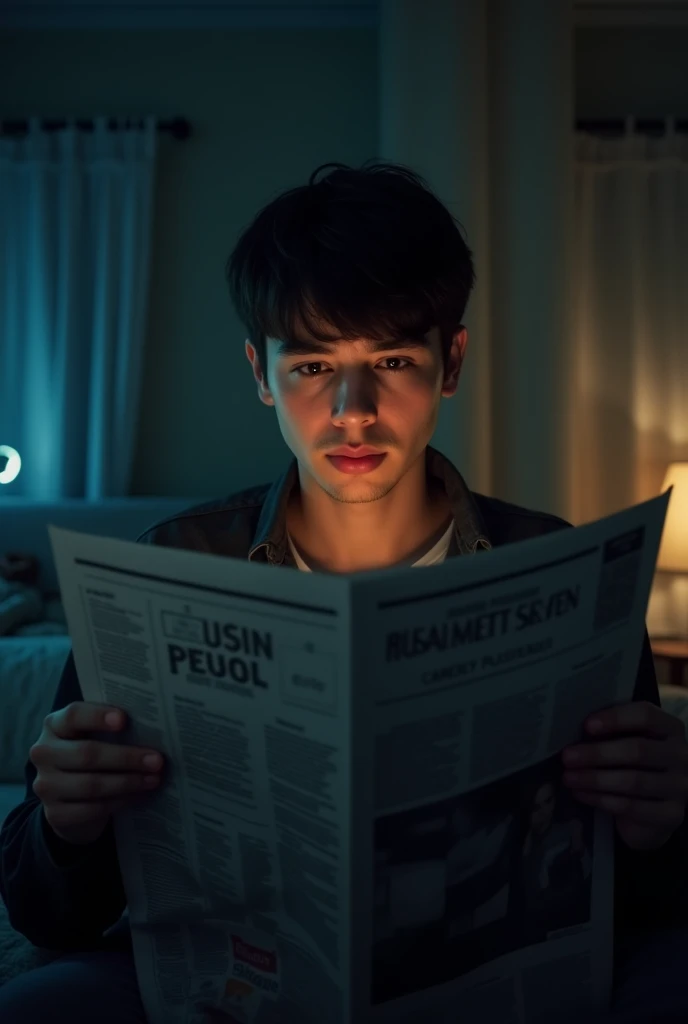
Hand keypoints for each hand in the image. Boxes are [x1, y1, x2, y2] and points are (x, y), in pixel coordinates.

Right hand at [30, 701, 164, 845]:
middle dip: (126, 757)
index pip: (72, 716)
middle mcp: (44, 753)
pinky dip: (121, 801)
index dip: (97, 717)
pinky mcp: (55, 814)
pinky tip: (139, 795)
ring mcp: (46, 786)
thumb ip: (112, 728)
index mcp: (53, 725)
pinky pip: (93, 808)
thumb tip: (154, 726)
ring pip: (92, 784)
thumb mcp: (93, 736)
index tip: (124, 720)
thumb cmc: (90, 756)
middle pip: (87, 754)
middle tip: (157, 760)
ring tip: (154, 778)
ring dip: (128, 782)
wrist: (69, 799)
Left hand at [561, 701, 687, 850]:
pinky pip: (631, 807)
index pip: (646, 715)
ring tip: (569, 778)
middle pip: (638, 750)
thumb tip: (572, 727)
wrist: (656, 807)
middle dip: (597, 753)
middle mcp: (681, 755)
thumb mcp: (628, 741)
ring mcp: (680, 787)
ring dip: (594, 779)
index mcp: (670, 728)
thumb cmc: (635, 764)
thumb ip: (612, 732)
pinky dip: (601, 800)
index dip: (615, 719)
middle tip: (567, 757)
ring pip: (633, 781)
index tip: (587, 725)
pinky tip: (581, 794)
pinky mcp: (671, 815)